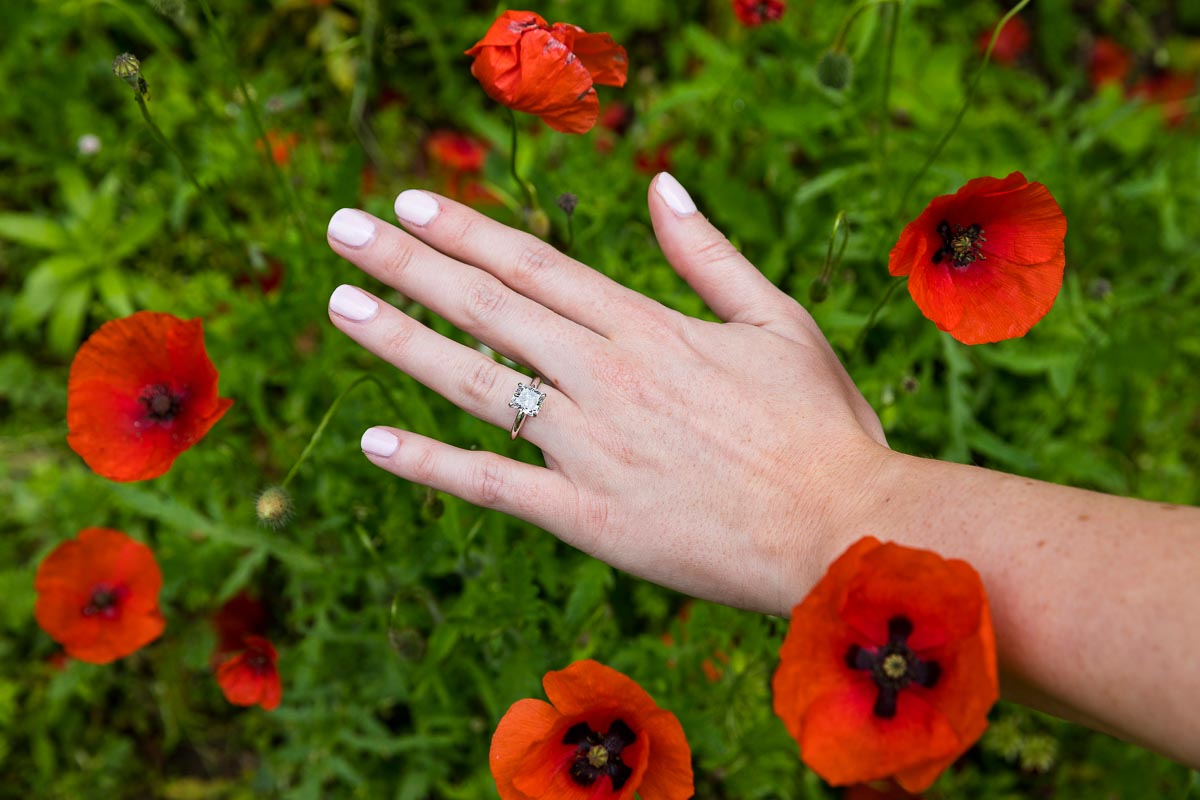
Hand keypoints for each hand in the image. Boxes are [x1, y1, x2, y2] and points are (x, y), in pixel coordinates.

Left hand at [326, 174, 888, 615]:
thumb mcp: (778, 320)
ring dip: (400, 341)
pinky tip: (375, 441)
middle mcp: (605, 377)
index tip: (408, 204)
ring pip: (476, 383)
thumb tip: (661, 185)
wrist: (844, 531)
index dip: (464, 231)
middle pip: (488, 308)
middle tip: (341, 230)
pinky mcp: (587, 516)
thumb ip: (709, 255)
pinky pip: (492, 485)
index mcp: (648, 327)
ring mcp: (590, 447)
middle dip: (406, 264)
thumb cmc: (822, 426)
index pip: (533, 265)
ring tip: (340, 305)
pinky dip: (431, 463)